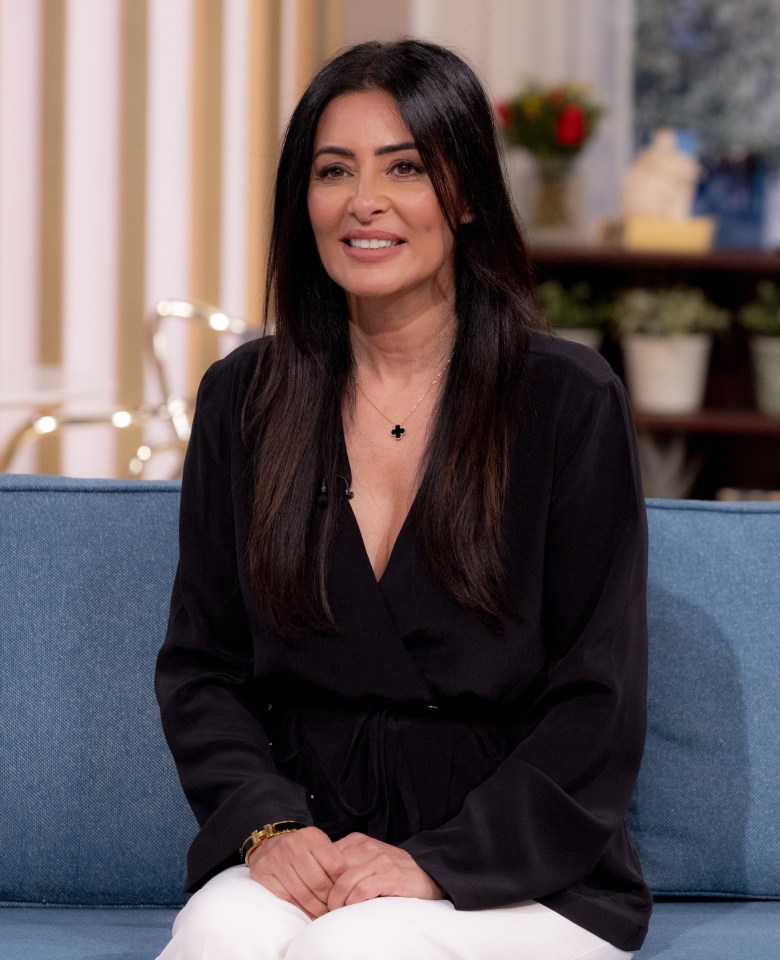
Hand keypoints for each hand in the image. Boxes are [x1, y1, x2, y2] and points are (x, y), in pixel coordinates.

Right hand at [248, 826, 346, 918]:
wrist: (269, 846)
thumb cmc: (301, 850)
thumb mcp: (319, 846)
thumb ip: (333, 860)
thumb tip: (350, 886)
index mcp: (311, 837)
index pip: (336, 866)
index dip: (342, 885)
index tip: (345, 895)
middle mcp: (293, 846)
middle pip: (319, 883)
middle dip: (329, 901)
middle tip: (335, 910)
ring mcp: (277, 860)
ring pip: (304, 895)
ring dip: (317, 910)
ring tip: (324, 914)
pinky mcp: (265, 874)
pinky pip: (288, 900)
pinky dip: (300, 910)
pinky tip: (308, 914)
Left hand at [326, 832, 444, 909]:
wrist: (426, 874)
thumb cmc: (390, 871)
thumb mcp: (366, 859)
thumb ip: (346, 862)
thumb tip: (318, 877)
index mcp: (357, 841)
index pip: (327, 858)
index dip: (320, 879)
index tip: (319, 895)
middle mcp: (367, 848)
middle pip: (333, 871)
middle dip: (326, 893)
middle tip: (326, 907)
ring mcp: (379, 861)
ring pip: (345, 882)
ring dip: (338, 902)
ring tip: (338, 911)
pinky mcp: (390, 876)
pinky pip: (362, 891)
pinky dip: (353, 903)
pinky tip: (354, 908)